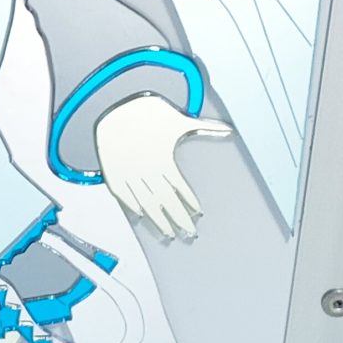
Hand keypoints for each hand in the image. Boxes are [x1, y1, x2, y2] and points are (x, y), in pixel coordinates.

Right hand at [93, 94, 230, 241]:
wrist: (115, 109)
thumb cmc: (146, 114)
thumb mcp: (178, 120)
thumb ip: (204, 127)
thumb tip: (229, 128)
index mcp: (164, 160)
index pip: (180, 188)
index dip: (190, 202)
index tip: (198, 214)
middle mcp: (147, 171)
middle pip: (166, 202)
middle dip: (179, 219)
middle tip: (189, 234)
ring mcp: (129, 174)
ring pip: (146, 203)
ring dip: (158, 220)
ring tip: (168, 234)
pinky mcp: (114, 174)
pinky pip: (123, 195)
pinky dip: (131, 206)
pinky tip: (140, 216)